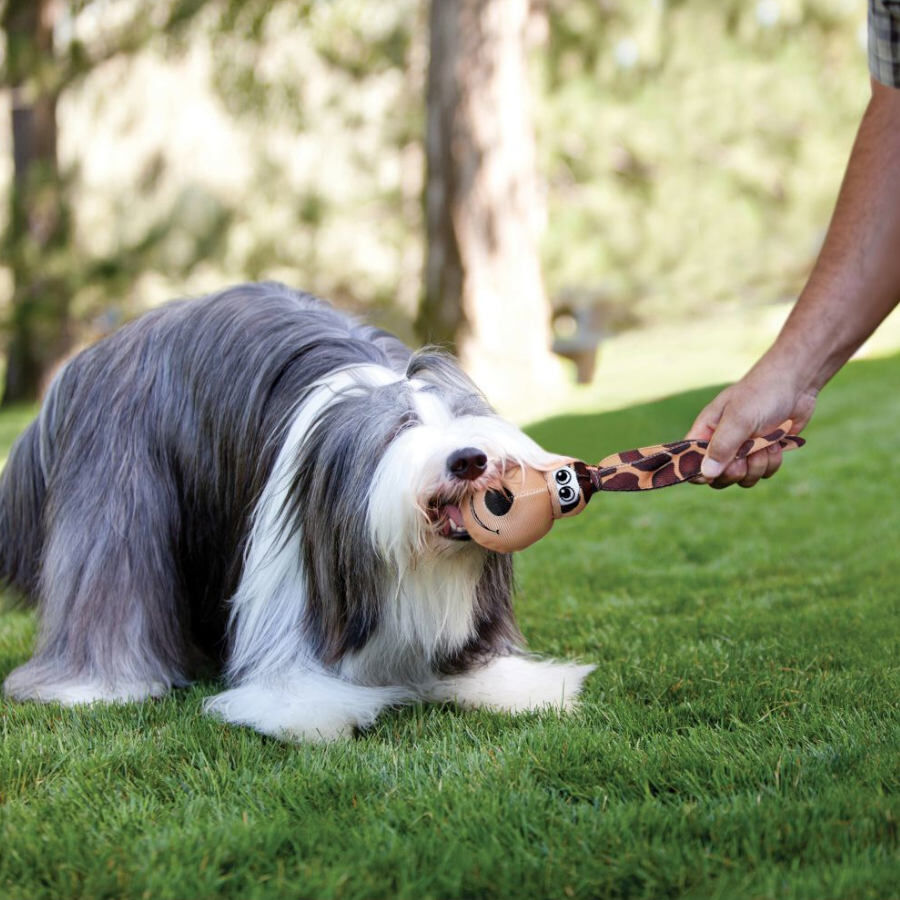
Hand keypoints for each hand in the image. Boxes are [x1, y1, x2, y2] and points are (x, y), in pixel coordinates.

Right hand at [685, 358, 817, 488]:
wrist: (795, 386)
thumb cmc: (761, 395)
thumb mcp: (739, 419)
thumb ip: (722, 447)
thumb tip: (706, 474)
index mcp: (705, 432)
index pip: (690, 461)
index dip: (699, 472)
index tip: (716, 472)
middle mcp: (721, 444)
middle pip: (717, 477)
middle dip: (735, 471)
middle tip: (745, 456)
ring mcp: (743, 451)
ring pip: (743, 478)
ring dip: (758, 465)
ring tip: (766, 443)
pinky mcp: (763, 454)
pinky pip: (763, 473)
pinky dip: (773, 461)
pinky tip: (777, 443)